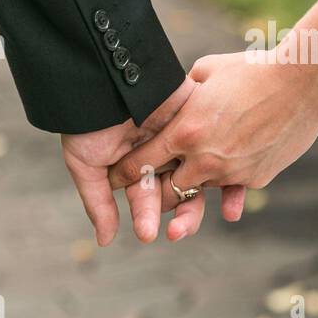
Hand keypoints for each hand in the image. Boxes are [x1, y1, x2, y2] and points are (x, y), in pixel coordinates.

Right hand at [62, 78, 241, 245]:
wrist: (106, 75)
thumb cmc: (90, 122)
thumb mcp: (86, 164)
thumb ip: (98, 202)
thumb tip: (105, 241)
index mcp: (137, 165)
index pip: (148, 197)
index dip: (146, 215)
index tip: (146, 233)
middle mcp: (164, 153)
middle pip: (181, 190)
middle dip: (180, 214)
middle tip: (178, 233)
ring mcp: (185, 135)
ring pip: (204, 172)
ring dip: (204, 197)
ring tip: (201, 215)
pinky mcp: (201, 116)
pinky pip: (221, 144)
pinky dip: (229, 167)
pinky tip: (231, 188)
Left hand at [109, 50, 317, 203]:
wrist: (304, 81)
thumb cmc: (252, 68)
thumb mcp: (206, 72)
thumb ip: (182, 94)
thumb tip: (169, 99)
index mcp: (184, 131)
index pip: (140, 163)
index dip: (124, 172)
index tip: (114, 177)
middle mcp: (204, 159)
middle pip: (166, 190)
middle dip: (155, 191)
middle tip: (147, 190)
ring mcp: (231, 173)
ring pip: (200, 191)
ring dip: (193, 187)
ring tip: (189, 186)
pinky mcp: (256, 179)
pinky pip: (233, 188)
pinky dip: (229, 182)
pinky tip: (232, 179)